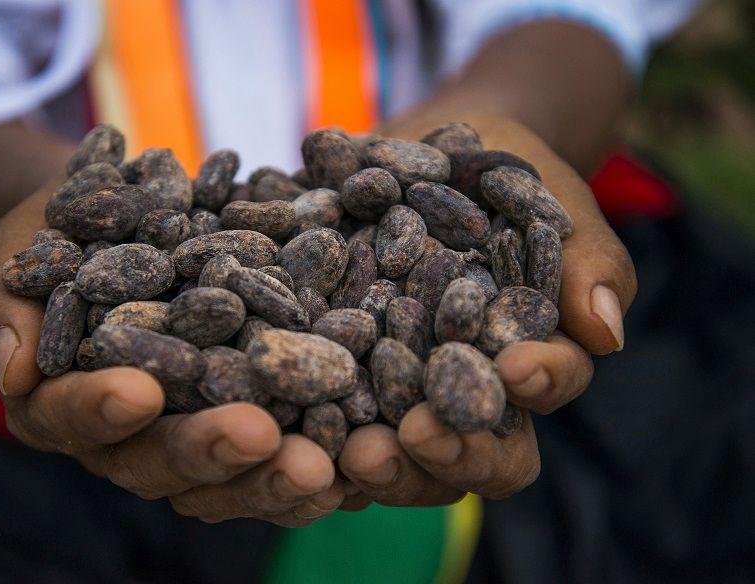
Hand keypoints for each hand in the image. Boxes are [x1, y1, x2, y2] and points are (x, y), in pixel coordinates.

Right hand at [0, 180, 343, 525]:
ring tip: (325, 469)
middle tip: (259, 437)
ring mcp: (189, 431)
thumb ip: (5, 309)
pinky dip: (320, 456)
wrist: (116, 216)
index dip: (100, 408)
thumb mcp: (17, 256)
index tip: (136, 389)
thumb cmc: (54, 233)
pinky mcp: (246, 417)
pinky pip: (281, 452)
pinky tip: (359, 461)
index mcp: (61, 402)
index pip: (73, 416)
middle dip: (209, 451)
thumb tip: (13, 368)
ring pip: (228, 476)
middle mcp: (127, 434)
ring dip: (275, 475)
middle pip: (162, 461)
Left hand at [339, 113, 635, 503]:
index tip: (515, 366)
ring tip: (343, 452)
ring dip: (374, 462)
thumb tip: (605, 332)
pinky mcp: (332, 370)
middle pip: (466, 452)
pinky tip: (279, 412)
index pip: (544, 389)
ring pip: (393, 454)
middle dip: (445, 455)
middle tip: (412, 438)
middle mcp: (457, 387)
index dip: (539, 384)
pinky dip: (304, 420)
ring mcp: (392, 387)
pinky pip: (319, 411)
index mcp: (523, 356)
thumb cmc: (504, 168)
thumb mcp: (548, 195)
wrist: (424, 146)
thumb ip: (584, 258)